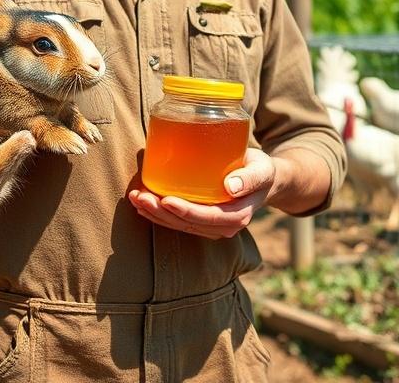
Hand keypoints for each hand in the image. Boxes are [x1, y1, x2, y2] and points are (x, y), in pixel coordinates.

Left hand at [128, 149, 275, 238]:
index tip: (165, 199)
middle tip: (140, 197)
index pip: (208, 217)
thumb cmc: (260, 170)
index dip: (185, 211)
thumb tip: (231, 186)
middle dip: (161, 213)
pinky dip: (159, 214)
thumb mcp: (262, 170)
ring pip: (179, 225)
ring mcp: (212, 226)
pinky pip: (178, 221)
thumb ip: (250, 178)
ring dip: (155, 215)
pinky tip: (142, 205)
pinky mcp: (202, 221)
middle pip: (188, 224)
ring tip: (135, 199)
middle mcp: (224, 227)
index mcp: (238, 217)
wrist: (262, 178)